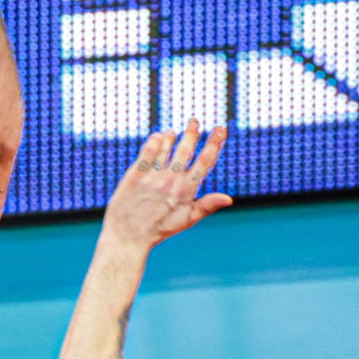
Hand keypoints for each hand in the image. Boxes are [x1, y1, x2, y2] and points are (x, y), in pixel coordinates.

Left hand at [101, 122, 231, 249]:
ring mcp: (152, 176)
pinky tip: (158, 136)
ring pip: (166, 148)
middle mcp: (171, 180)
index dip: (215, 143)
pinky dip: (154, 142)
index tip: (220, 129)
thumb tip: (229, 199)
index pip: (205, 161)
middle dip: (193, 133)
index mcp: (186, 190)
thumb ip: (207, 205)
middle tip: (194, 121)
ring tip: (174, 132)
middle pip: (186, 149)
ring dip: (172, 136)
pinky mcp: (135, 175)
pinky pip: (147, 152)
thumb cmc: (159, 230)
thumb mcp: (186, 221)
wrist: (128, 237)